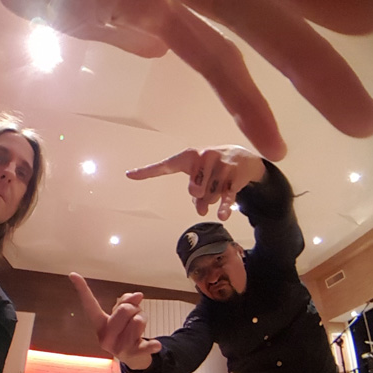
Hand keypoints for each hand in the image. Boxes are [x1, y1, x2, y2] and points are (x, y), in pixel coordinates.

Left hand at [0, 0, 372, 159]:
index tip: (360, 16)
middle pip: (259, 8)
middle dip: (312, 63)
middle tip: (364, 119)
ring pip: (245, 38)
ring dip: (290, 88)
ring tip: (348, 129)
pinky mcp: (162, 14)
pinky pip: (212, 56)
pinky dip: (240, 97)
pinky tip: (266, 134)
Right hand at [69, 272, 160, 369]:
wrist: (134, 358)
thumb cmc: (125, 331)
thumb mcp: (122, 314)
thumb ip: (126, 301)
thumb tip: (138, 295)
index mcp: (99, 324)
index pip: (90, 305)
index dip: (82, 289)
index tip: (72, 274)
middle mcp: (105, 338)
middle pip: (125, 309)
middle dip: (135, 309)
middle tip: (134, 318)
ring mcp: (119, 347)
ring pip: (138, 320)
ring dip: (144, 319)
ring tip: (139, 329)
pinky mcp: (134, 354)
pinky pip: (145, 346)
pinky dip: (151, 345)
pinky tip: (156, 345)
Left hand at [127, 145, 265, 219]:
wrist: (243, 158)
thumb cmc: (214, 169)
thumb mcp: (201, 178)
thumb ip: (195, 195)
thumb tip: (200, 210)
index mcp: (189, 156)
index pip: (165, 165)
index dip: (147, 171)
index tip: (129, 175)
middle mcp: (204, 156)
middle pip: (194, 191)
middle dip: (200, 198)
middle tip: (206, 192)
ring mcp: (220, 164)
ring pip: (209, 196)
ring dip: (213, 200)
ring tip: (219, 192)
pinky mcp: (234, 174)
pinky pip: (226, 196)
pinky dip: (224, 206)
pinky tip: (222, 216)